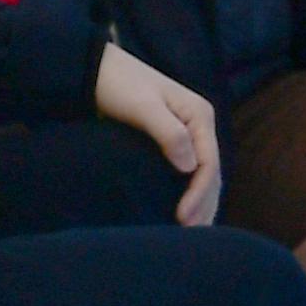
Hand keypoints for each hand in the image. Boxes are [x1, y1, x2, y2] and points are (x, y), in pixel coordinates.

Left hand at [90, 40, 220, 225]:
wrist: (95, 69)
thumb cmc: (117, 84)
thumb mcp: (142, 106)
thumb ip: (168, 132)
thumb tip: (190, 167)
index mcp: (199, 114)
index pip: (208, 162)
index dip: (199, 193)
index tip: (183, 218)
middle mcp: (198, 124)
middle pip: (211, 172)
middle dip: (204, 204)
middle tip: (190, 235)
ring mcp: (187, 132)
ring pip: (202, 174)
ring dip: (201, 203)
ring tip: (191, 232)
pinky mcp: (172, 140)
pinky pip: (189, 171)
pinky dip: (189, 192)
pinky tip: (183, 211)